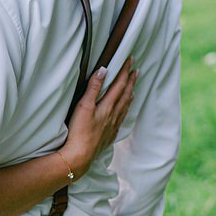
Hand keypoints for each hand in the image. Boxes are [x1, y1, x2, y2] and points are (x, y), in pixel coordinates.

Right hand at [64, 58, 136, 176]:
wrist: (80, 156)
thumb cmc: (79, 131)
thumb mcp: (83, 106)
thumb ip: (93, 88)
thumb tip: (103, 70)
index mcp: (107, 106)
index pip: (119, 84)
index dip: (124, 71)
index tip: (129, 60)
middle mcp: (113, 115)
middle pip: (125, 94)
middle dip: (130, 81)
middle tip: (136, 70)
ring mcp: (112, 126)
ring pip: (125, 107)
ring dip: (129, 95)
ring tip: (133, 88)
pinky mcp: (108, 135)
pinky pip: (121, 119)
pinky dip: (124, 110)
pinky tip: (123, 111)